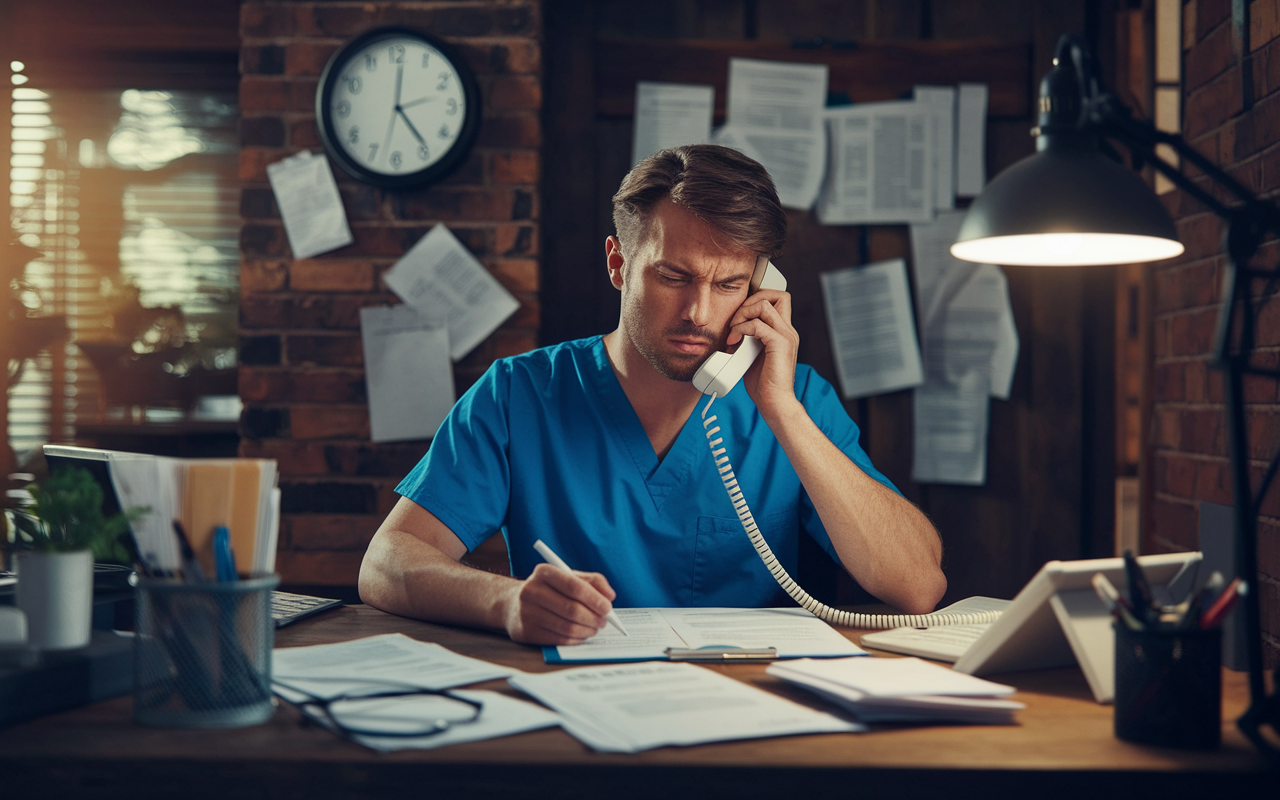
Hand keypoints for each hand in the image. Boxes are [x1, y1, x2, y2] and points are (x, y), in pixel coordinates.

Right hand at [502, 563, 617, 644]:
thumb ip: (593, 581)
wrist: (514, 603)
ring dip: (587, 630)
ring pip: (566, 627)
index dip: (594, 599)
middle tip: (604, 622)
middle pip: (572, 609)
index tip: (608, 608)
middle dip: (593, 618)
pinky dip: (575, 639)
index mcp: (544, 572)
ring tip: (594, 628)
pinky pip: (558, 639)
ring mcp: (526, 612)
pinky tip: (581, 635)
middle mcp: (531, 590)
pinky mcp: (525, 632)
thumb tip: (609, 596)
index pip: (574, 586)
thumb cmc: (550, 589)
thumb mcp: (568, 577)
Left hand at [725, 288, 799, 416]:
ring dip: (743, 314)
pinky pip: (757, 324)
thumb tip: (733, 330)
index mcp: (784, 332)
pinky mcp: (779, 344)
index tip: (740, 315)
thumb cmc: (763, 384)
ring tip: (734, 331)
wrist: (775, 403)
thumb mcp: (754, 355)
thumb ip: (750, 339)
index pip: (778, 299)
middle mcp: (788, 330)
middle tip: (736, 321)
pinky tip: (734, 341)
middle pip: (775, 294)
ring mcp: (786, 336)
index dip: (758, 299)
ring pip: (765, 304)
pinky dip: (741, 328)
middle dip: (750, 301)